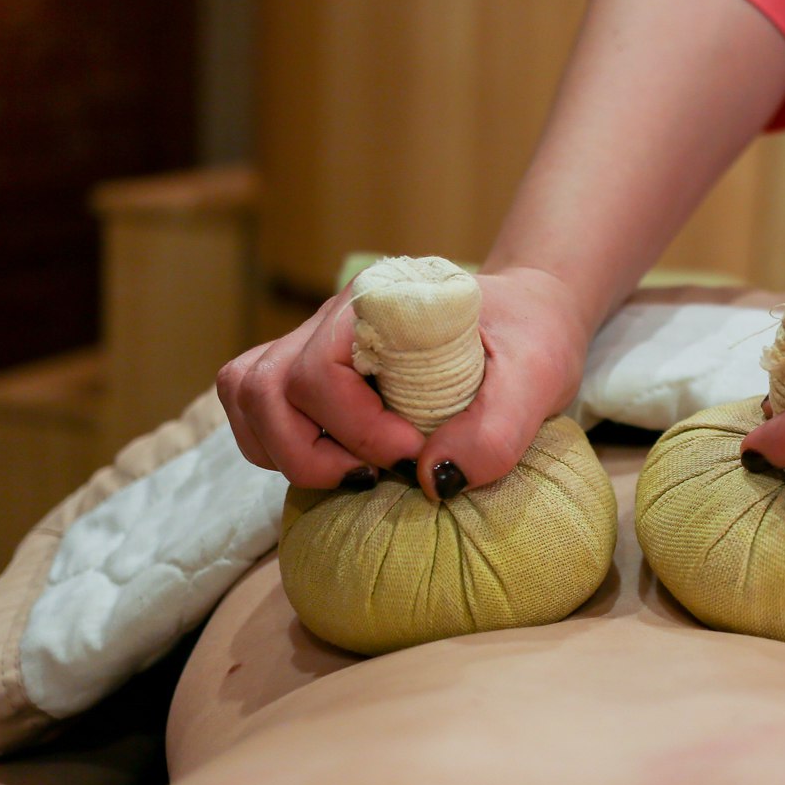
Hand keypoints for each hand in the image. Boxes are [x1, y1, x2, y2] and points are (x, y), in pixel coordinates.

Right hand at [218, 267, 591, 497]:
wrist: (526, 320)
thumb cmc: (530, 339)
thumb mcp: (537, 377)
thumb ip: (498, 429)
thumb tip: (434, 480)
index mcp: (379, 304)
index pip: (317, 369)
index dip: (354, 426)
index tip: (412, 451)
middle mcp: (332, 320)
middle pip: (263, 388)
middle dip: (313, 452)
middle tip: (380, 472)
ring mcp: (310, 344)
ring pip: (247, 395)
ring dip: (287, 452)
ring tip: (355, 470)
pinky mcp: (307, 374)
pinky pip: (253, 408)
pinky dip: (277, 447)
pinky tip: (337, 460)